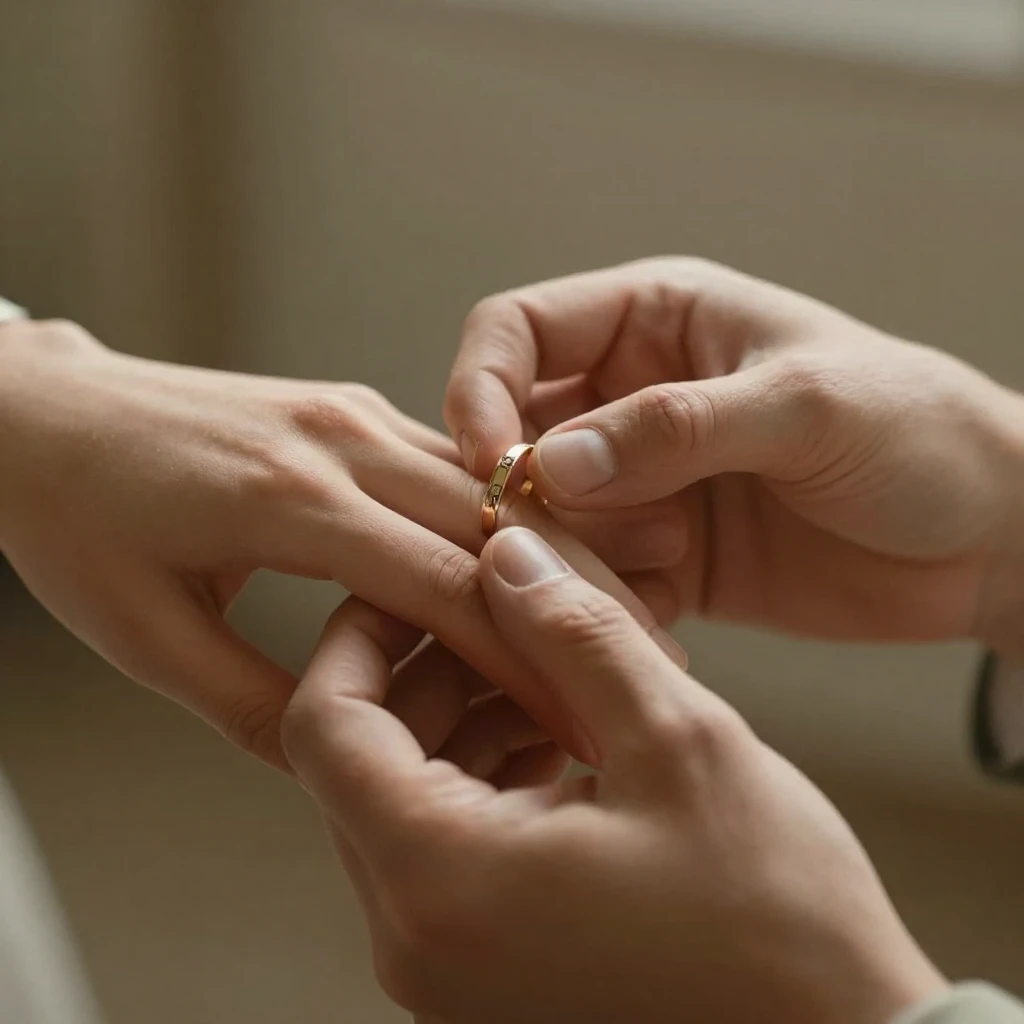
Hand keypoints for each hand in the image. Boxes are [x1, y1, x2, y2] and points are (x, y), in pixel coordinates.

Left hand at [0, 320, 658, 766]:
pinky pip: (450, 463)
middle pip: (494, 523)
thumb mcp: (145, 636)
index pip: (447, 585)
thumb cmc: (72, 519)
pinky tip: (535, 562)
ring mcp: (351, 414)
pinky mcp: (351, 409)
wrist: (39, 411)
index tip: (581, 712)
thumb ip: (250, 705)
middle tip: (644, 660)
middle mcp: (341, 442)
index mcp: (292, 501)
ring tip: (614, 613)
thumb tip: (342, 752)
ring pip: (487, 485)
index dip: (523, 656)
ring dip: (551, 550)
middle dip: (573, 598)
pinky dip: (503, 516)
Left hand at [284, 527, 945, 1023]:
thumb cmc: (775, 920)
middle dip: (427, 666)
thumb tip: (508, 555)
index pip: (325, 726)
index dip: (357, 633)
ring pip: (409, 794)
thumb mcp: (680, 742)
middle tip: (504, 605)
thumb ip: (576, 634)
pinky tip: (563, 730)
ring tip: (552, 667)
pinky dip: (489, 772)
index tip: (411, 576)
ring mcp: (448, 961)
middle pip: (364, 757)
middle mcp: (418, 935)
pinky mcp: (488, 966)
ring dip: (466, 714)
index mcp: (442, 880)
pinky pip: (450, 842)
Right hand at [444, 258, 1023, 652]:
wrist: (988, 537)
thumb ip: (676, 428)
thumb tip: (548, 463)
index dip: (481, 389)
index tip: (489, 461)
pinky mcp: (662, 557)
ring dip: (571, 554)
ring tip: (660, 568)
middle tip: (564, 540)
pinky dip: (607, 604)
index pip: (514, 332)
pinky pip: (594, 579)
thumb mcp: (805, 407)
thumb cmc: (918, 432)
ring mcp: (643, 483)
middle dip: (521, 491)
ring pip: (544, 516)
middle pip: (513, 433)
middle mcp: (630, 397)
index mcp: (653, 321)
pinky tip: (668, 620)